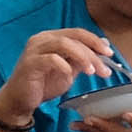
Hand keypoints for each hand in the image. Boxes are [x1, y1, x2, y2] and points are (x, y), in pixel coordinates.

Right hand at [0, 25, 117, 123]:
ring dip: (82, 57)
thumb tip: (102, 49)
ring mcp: (34, 49)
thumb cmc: (44, 83)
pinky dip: (64, 65)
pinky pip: (50, 59)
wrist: (22, 99)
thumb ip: (82, 60)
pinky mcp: (30, 63)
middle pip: (73, 38)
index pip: (77, 33)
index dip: (95, 41)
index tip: (110, 54)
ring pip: (63, 44)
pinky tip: (70, 75)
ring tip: (92, 72)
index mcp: (52, 38)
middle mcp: (42, 39)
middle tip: (105, 70)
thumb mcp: (69, 70)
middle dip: (93, 53)